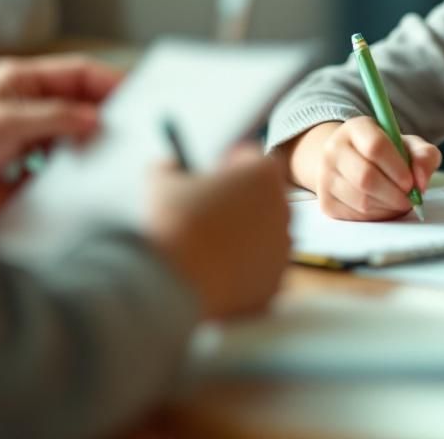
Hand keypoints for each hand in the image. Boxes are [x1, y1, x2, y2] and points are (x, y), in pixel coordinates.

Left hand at [0, 55, 121, 220]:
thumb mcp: (6, 122)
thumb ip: (55, 117)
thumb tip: (95, 118)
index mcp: (24, 81)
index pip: (79, 72)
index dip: (109, 80)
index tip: (135, 94)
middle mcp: (33, 104)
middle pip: (84, 100)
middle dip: (106, 111)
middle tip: (130, 126)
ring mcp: (36, 135)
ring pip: (80, 131)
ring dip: (95, 140)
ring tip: (113, 150)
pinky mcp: (36, 165)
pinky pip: (70, 160)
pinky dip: (83, 165)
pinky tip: (90, 171)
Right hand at [148, 143, 289, 318]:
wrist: (175, 284)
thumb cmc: (174, 225)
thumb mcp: (160, 182)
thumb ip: (169, 167)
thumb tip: (168, 167)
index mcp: (264, 175)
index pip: (252, 159)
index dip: (229, 165)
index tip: (211, 176)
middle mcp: (283, 209)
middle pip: (263, 198)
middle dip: (240, 202)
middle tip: (208, 213)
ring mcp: (282, 250)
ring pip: (263, 237)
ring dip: (242, 238)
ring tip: (206, 248)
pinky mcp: (273, 284)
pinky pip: (258, 271)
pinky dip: (241, 271)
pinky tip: (213, 274)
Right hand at [286, 117, 440, 220]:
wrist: (351, 164)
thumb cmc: (387, 154)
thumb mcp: (409, 146)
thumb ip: (424, 156)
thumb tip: (421, 182)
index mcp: (356, 128)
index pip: (376, 146)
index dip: (397, 168)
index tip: (411, 182)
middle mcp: (334, 149)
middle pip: (365, 177)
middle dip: (394, 193)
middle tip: (410, 199)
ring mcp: (325, 176)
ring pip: (361, 200)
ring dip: (387, 207)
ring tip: (398, 202)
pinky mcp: (325, 201)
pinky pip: (355, 216)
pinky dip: (376, 216)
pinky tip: (383, 207)